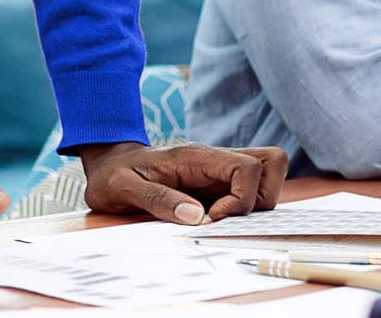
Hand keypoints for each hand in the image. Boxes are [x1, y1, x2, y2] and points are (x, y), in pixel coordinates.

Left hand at [77, 142, 287, 223]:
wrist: (108, 166)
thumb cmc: (113, 176)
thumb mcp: (122, 188)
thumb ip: (157, 199)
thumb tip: (197, 217)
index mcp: (194, 157)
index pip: (246, 167)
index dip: (241, 198)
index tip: (213, 218)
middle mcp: (214, 160)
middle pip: (272, 163)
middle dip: (261, 200)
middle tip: (225, 220)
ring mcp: (219, 171)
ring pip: (268, 176)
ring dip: (257, 205)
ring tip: (222, 222)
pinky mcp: (219, 185)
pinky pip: (251, 190)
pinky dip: (246, 210)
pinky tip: (218, 222)